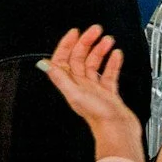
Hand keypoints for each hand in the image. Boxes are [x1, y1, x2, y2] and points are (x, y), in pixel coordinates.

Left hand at [39, 26, 143, 160]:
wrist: (118, 131)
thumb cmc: (98, 117)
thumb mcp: (75, 94)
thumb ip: (60, 78)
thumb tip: (43, 64)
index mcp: (70, 84)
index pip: (63, 59)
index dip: (67, 44)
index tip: (74, 32)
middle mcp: (80, 85)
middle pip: (80, 58)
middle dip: (87, 42)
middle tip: (95, 30)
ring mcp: (95, 88)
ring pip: (95, 63)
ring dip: (100, 50)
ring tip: (108, 40)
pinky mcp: (109, 93)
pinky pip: (109, 74)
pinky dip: (113, 62)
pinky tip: (116, 54)